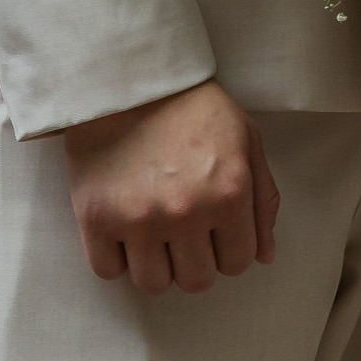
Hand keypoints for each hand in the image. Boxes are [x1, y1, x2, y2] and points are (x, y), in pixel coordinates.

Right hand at [60, 79, 275, 292]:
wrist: (129, 76)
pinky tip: (122, 229)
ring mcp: (139, 219)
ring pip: (153, 284)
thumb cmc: (192, 105)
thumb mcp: (245, 140)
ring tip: (151, 233)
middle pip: (196, 281)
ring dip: (156, 265)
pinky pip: (107, 270)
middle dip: (194, 261)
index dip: (227, 251)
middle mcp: (186, 213)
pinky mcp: (96, 217)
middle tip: (182, 232)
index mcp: (229, 193)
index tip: (213, 233)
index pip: (237, 263)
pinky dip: (115, 258)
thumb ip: (262, 200)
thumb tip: (264, 256)